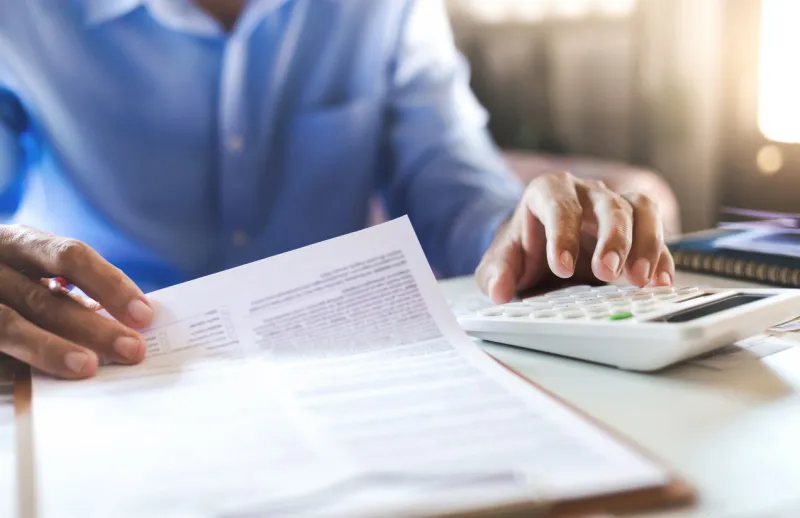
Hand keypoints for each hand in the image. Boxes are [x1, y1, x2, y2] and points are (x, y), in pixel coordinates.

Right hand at [0, 225, 152, 378]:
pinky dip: (11, 368)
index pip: (69, 255)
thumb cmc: (4, 279)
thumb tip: (127, 323)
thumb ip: (67, 292)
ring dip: (50, 349)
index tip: (145, 314)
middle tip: (132, 351)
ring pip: (7, 325)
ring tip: (87, 368)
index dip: (109, 283)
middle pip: (43, 297)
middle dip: (92, 326)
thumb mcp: (28, 270)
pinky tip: (35, 384)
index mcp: (16, 241)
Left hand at [476, 172, 674, 303]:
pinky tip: (660, 283)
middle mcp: (586, 193)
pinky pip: (658, 234)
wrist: (539, 250)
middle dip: (612, 239)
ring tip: (640, 280)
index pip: (559, 205)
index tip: (562, 269)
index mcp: (549, 192)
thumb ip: (496, 273)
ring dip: (646, 243)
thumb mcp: (502, 261)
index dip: (562, 235)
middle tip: (607, 273)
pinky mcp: (636, 228)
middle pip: (608, 205)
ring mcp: (614, 206)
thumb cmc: (523, 249)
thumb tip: (498, 290)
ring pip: (641, 210)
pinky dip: (662, 258)